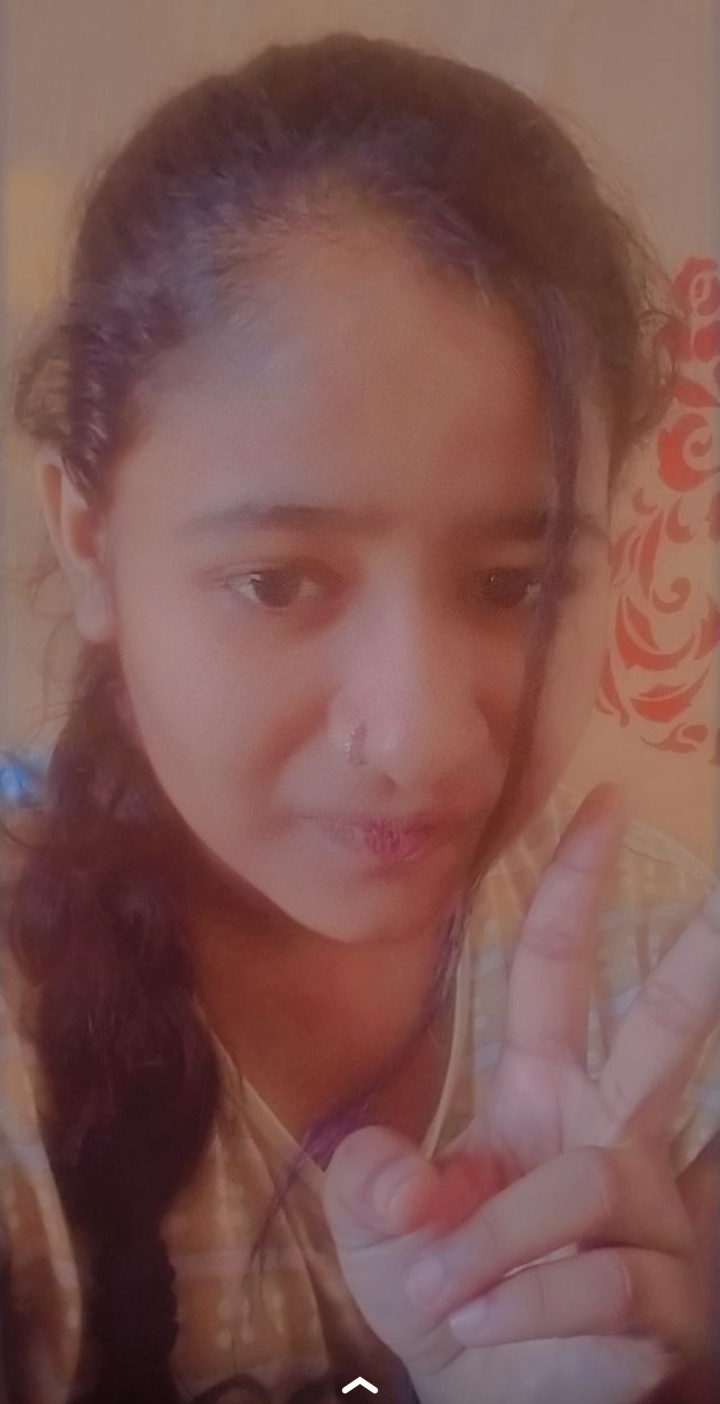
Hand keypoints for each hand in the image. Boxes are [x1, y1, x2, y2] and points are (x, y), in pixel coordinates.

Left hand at [322, 785, 719, 1403]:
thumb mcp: (381, 1239)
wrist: (492, 1402)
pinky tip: (508, 1340)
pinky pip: (594, 1277)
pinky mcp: (667, 1289)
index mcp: (537, 1091)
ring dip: (500, 1251)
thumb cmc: (445, 1300)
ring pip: (585, 1186)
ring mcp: (646, 1207)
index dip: (571, 887)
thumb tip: (397, 1176)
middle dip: (703, 961)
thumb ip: (374, 1190)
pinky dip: (526, 1315)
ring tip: (453, 1300)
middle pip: (665, 1030)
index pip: (554, 970)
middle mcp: (604, 1130)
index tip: (601, 806)